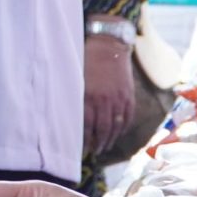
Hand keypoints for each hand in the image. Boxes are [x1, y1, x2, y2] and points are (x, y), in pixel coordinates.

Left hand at [85, 34, 137, 153]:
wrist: (107, 45)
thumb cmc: (86, 61)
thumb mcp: (74, 79)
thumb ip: (74, 99)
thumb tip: (67, 118)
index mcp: (87, 97)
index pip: (86, 127)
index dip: (84, 140)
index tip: (81, 148)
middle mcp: (103, 101)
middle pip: (102, 130)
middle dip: (98, 143)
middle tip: (94, 151)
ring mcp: (118, 99)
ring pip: (116, 126)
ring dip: (110, 139)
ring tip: (105, 146)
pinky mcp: (128, 95)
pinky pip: (127, 117)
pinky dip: (123, 128)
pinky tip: (118, 133)